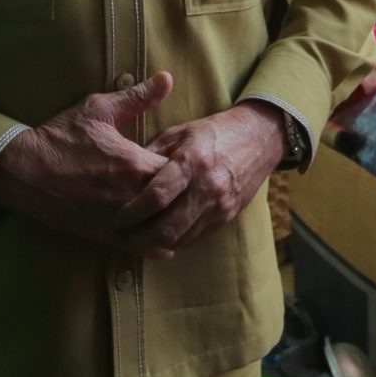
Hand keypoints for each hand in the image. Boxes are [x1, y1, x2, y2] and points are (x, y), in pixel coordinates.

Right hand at [0, 74, 180, 251]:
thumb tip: (167, 78)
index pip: (181, 172)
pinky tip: (165, 242)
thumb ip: (137, 97)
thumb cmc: (60, 137)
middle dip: (184, 197)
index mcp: (136, 164)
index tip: (188, 163)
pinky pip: (139, 247)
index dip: (188, 169)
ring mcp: (118, 219)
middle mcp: (132, 195)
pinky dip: (155, 245)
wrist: (23, 171)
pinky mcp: (103, 235)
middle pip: (175, 203)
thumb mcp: (98, 110)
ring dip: (172, 222)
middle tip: (189, 191)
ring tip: (180, 215)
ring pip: (161, 229)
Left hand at [113, 102, 287, 254]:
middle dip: (139, 237)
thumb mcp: (178, 134)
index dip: (132, 212)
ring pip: (180, 238)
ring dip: (154, 243)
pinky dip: (174, 240)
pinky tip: (159, 236)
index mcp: (193, 161)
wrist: (259, 138)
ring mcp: (220, 206)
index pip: (156, 196)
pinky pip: (194, 238)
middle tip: (121, 235)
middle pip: (167, 227)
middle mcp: (208, 187)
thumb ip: (150, 155)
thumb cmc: (212, 133)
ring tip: (135, 239)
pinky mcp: (227, 217)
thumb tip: (123, 177)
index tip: (116, 216)